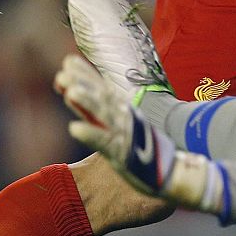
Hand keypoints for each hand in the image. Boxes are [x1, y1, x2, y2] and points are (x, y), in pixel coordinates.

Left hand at [55, 54, 210, 207]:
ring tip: (70, 92)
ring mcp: (125, 134)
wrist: (171, 173)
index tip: (68, 61)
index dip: (86, 74)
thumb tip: (72, 92)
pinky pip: (105, 142)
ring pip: (104, 115)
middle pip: (102, 97)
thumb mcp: (120, 126)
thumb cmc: (142, 150)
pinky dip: (90, 134)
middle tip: (64, 72)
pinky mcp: (123, 154)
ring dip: (88, 102)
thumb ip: (95, 112)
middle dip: (84, 82)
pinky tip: (74, 128)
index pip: (104, 88)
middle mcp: (125, 118)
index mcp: (125, 110)